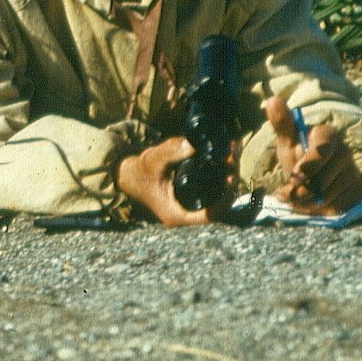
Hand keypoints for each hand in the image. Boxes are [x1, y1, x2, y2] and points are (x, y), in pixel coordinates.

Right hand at [115, 136, 238, 226]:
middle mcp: (186, 214)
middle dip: (230, 179)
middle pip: (219, 203)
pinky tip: (226, 157)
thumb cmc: (138, 172)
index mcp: (177, 215)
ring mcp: (190, 206)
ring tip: (233, 150)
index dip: (225, 198)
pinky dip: (220, 173)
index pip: (210, 215)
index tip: (231, 176)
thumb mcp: (152, 161)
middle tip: (233, 156)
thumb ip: (170, 152)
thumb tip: (193, 145)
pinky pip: (212, 189)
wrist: (128, 174)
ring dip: (228, 173)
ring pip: (218, 195)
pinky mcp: (192, 196)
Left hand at [265, 96, 361, 214]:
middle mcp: (345, 151)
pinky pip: (336, 206)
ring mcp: (353, 172)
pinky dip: (319, 210)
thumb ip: (281, 123)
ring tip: (297, 198)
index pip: (323, 149)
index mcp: (329, 135)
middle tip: (287, 194)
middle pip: (322, 178)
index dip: (309, 165)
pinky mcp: (357, 191)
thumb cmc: (298, 154)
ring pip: (327, 195)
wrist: (313, 175)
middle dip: (301, 190)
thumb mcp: (287, 140)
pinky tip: (312, 203)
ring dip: (307, 202)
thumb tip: (272, 100)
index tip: (295, 175)